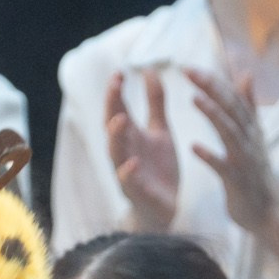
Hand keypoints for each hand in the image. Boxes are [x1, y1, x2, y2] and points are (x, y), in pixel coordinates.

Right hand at [106, 69, 178, 231]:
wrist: (165, 207)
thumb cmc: (158, 168)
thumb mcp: (161, 130)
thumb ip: (155, 102)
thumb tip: (150, 70)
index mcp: (130, 135)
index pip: (118, 108)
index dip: (116, 91)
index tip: (119, 72)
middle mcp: (124, 150)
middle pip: (112, 125)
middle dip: (112, 106)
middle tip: (115, 86)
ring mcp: (127, 171)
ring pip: (116, 152)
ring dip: (116, 136)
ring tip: (120, 119)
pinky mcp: (137, 191)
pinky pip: (129, 181)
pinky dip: (128, 172)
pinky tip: (133, 162)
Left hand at [185, 69, 278, 237]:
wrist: (270, 210)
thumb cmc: (257, 171)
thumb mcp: (254, 134)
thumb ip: (248, 105)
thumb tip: (246, 74)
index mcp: (248, 127)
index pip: (230, 98)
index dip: (212, 81)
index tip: (189, 67)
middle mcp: (248, 139)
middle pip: (229, 108)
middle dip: (210, 88)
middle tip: (188, 71)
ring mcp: (244, 159)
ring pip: (228, 132)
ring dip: (213, 114)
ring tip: (194, 98)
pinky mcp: (237, 181)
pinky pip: (223, 167)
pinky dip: (210, 156)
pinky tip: (193, 147)